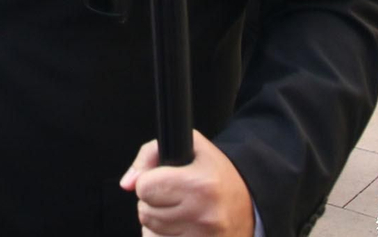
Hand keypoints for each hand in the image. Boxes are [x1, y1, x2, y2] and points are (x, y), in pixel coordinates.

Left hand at [120, 130, 253, 236]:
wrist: (250, 206)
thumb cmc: (216, 176)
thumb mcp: (192, 149)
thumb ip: (150, 155)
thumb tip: (126, 184)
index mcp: (201, 185)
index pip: (145, 187)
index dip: (150, 181)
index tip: (165, 181)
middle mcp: (202, 216)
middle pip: (145, 212)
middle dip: (154, 203)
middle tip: (175, 197)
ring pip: (149, 232)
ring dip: (158, 223)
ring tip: (180, 213)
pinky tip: (181, 229)